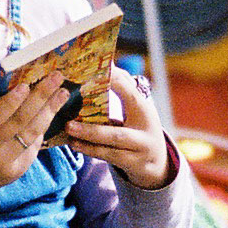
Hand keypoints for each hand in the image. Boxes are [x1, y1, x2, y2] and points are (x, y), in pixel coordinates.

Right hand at [0, 71, 69, 201]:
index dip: (11, 101)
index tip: (26, 84)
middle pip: (19, 122)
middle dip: (41, 97)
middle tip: (56, 77)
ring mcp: (5, 163)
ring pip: (32, 134)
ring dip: (50, 111)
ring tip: (63, 93)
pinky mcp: (16, 171)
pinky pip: (33, 145)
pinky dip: (42, 127)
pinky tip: (50, 111)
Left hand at [63, 65, 172, 188]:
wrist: (158, 161)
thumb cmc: (141, 127)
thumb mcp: (138, 108)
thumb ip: (124, 87)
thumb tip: (107, 62)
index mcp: (144, 111)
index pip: (130, 95)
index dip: (114, 83)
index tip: (94, 73)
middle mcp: (144, 133)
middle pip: (117, 133)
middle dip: (92, 130)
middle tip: (69, 122)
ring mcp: (139, 151)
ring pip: (111, 149)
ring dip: (87, 142)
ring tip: (69, 132)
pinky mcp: (133, 165)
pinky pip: (108, 158)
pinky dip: (90, 150)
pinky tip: (74, 143)